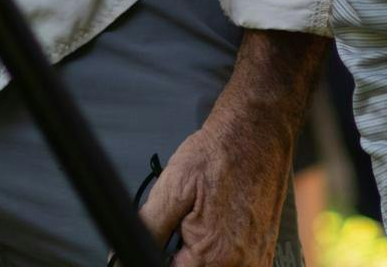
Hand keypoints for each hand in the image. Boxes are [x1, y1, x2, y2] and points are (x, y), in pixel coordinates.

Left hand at [142, 40, 316, 264]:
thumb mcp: (172, 188)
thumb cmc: (216, 154)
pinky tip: (218, 221)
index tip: (160, 241)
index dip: (158, 258)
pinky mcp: (265, 252)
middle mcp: (241, 265)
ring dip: (198, 253)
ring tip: (200, 219)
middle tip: (182, 224)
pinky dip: (220, 250)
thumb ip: (147, 230)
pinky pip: (233, 263)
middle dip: (180, 255)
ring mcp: (257, 260)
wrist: (255, 132)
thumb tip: (121, 257)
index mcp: (214, 255)